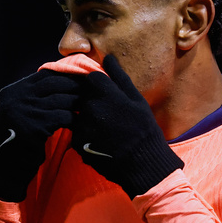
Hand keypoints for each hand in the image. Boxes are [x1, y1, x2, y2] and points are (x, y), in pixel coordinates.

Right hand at [0, 69, 82, 201]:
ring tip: (89, 108)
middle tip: (91, 92)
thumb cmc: (17, 142)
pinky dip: (75, 120)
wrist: (4, 169)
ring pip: (61, 100)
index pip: (44, 74)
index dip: (65, 76)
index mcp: (12, 92)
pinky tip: (81, 124)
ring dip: (78, 103)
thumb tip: (62, 82)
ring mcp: (24, 111)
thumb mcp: (18, 113)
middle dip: (75, 87)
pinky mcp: (34, 127)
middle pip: (54, 83)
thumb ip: (33, 98)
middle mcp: (16, 98)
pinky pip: (63, 117)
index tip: (81, 80)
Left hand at [72, 55, 183, 197]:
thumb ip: (119, 77)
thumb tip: (107, 57)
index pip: (90, 78)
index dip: (98, 85)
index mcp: (105, 93)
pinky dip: (86, 134)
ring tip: (106, 130)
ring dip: (87, 118)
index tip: (107, 95)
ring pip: (79, 113)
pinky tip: (101, 141)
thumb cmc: (144, 129)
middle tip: (109, 116)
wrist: (143, 164)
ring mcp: (82, 125)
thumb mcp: (137, 100)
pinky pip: (77, 131)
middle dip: (92, 101)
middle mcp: (89, 107)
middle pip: (82, 95)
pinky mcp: (77, 142)